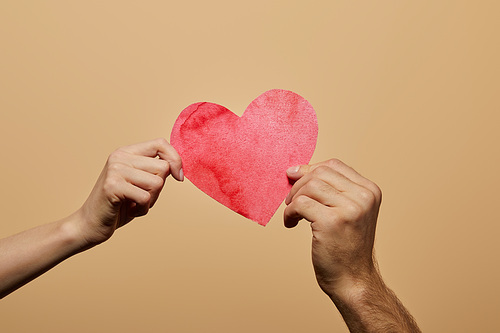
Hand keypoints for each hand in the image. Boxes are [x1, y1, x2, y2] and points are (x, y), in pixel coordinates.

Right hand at [75, 138, 182, 248]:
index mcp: (127, 152)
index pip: (161, 143)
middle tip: (141, 197)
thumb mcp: (140, 183)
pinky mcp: (112, 186)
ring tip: (133, 203)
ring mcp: (115, 170)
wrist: (90, 224)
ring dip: (151, 200)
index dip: (175, 159)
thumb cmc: (120, 205)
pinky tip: (129, 210)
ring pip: (157, 183)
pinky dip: (142, 209)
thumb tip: (177, 167)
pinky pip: (145, 197)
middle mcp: (120, 156)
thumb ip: (155, 171)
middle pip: (163, 167)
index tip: (178, 177)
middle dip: (159, 188)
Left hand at [284, 159, 381, 298]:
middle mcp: (364, 197)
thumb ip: (331, 190)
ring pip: (310, 186)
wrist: (353, 280)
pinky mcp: (332, 222)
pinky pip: (300, 203)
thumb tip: (296, 170)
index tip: (294, 177)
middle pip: (320, 172)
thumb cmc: (345, 247)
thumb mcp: (347, 212)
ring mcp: (350, 209)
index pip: (334, 165)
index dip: (310, 169)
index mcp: (370, 191)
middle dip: (299, 184)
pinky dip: (289, 212)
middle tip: (291, 201)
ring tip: (292, 213)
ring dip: (293, 199)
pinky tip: (290, 223)